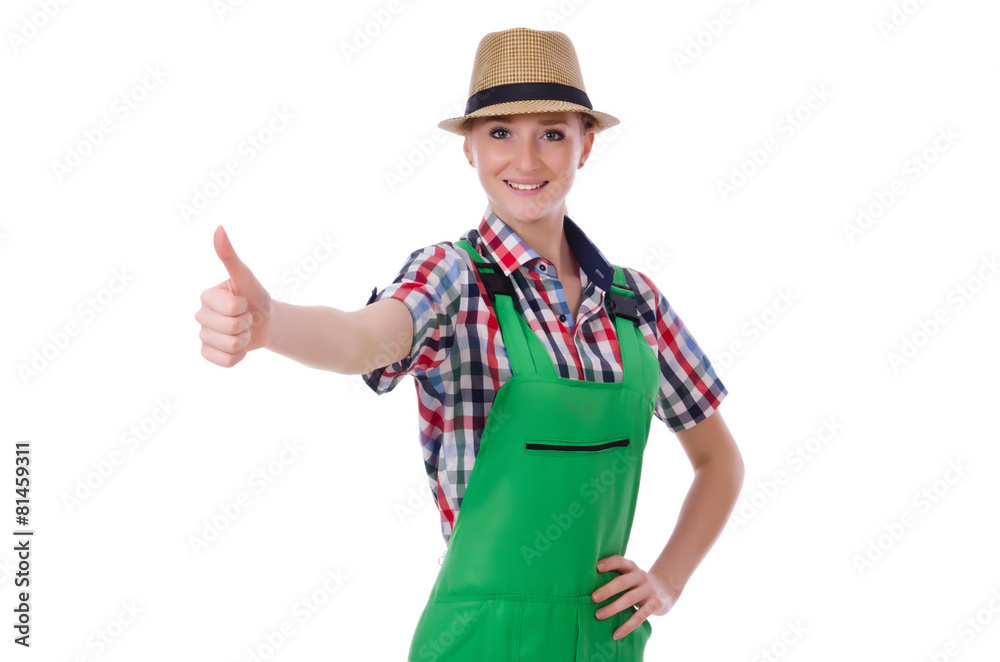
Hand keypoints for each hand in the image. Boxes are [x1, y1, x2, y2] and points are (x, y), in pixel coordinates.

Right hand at [195, 226, 272, 366]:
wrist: (265, 323)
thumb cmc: (256, 297)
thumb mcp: (246, 277)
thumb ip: (230, 256)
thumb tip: (218, 228)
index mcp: (206, 296)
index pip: (232, 307)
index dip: (246, 307)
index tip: (245, 302)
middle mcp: (200, 315)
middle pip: (230, 328)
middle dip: (247, 324)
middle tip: (247, 318)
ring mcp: (203, 336)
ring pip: (229, 345)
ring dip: (245, 340)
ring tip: (244, 331)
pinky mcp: (208, 354)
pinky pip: (225, 361)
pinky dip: (239, 356)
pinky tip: (239, 346)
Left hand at [591, 555, 679, 639]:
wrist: (666, 589)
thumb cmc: (637, 583)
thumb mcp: (629, 575)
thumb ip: (614, 576)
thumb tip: (584, 585)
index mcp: (631, 567)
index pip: (619, 561)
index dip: (609, 563)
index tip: (597, 567)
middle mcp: (640, 576)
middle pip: (622, 582)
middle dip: (607, 589)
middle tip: (593, 597)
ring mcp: (649, 590)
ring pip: (629, 599)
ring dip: (613, 608)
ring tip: (598, 615)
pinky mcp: (655, 604)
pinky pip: (639, 617)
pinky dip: (627, 626)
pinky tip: (616, 634)